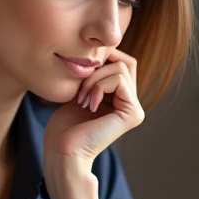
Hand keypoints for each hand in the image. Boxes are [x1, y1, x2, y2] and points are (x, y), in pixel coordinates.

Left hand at [44, 49, 144, 168]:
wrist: (62, 151)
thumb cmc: (65, 125)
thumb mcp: (80, 91)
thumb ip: (95, 74)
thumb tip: (104, 47)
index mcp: (122, 100)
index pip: (121, 62)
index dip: (101, 59)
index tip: (79, 77)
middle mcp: (132, 104)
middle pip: (126, 61)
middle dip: (99, 66)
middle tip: (80, 88)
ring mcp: (135, 110)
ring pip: (121, 68)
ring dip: (94, 78)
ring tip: (81, 99)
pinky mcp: (133, 114)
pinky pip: (119, 79)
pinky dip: (98, 85)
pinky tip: (88, 104)